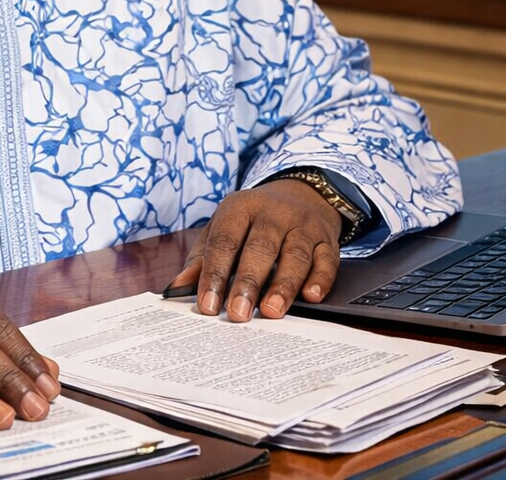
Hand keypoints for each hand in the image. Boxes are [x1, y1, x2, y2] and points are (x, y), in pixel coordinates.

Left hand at [166, 180, 341, 322]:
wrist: (301, 193)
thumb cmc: (253, 220)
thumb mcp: (223, 226)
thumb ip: (202, 257)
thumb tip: (178, 287)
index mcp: (240, 208)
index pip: (224, 241)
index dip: (214, 273)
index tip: (208, 305)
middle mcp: (273, 213)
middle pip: (260, 248)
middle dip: (248, 282)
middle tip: (238, 313)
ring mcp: (303, 225)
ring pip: (295, 255)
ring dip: (283, 285)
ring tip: (271, 311)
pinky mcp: (327, 240)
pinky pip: (327, 260)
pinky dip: (320, 279)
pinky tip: (311, 297)